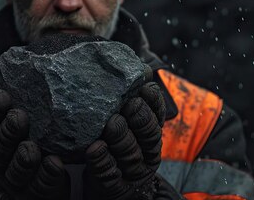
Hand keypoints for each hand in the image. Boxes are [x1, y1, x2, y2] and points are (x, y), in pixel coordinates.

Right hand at [0, 89, 69, 199]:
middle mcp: (3, 158)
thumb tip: (57, 51)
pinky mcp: (35, 193)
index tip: (4, 95)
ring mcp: (17, 179)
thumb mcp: (37, 116)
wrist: (48, 179)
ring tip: (31, 148)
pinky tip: (56, 164)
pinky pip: (40, 186)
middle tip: (19, 117)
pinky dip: (46, 175)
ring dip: (22, 158)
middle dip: (8, 132)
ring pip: (15, 170)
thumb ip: (39, 95)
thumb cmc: (43, 138)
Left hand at [84, 81, 166, 199]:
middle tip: (129, 105)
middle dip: (140, 118)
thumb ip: (127, 99)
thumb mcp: (123, 122)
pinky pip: (110, 173)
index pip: (158, 116)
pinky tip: (95, 148)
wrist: (107, 189)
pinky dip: (103, 160)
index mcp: (150, 135)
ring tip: (111, 123)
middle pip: (149, 135)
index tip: (144, 88)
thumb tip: (137, 65)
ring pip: (131, 154)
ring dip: (122, 137)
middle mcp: (146, 153)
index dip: (153, 102)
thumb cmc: (112, 146)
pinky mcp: (115, 187)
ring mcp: (132, 172)